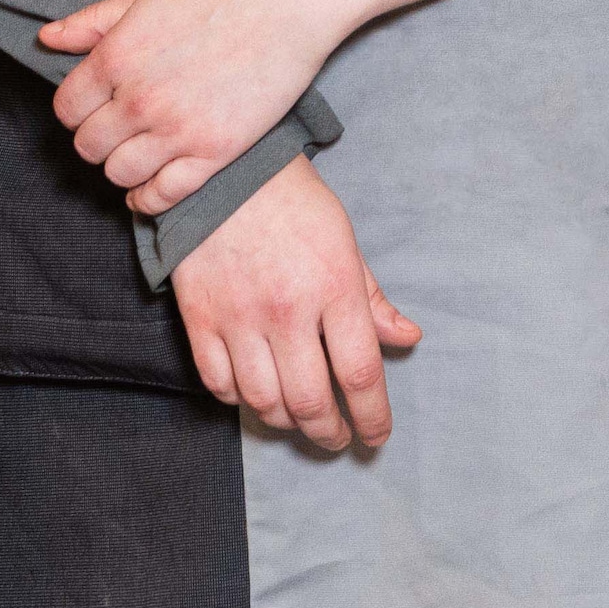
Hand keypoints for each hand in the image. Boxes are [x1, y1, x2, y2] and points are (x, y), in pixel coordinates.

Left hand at [40, 0, 356, 220]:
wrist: (286, 3)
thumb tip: (46, 39)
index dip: (77, 112)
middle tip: (118, 132)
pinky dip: (148, 199)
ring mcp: (176, 130)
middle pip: (88, 147)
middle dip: (98, 140)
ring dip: (122, 168)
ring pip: (119, 175)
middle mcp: (139, 99)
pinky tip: (149, 189)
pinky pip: (162, 195)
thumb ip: (92, 22)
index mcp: (117, 57)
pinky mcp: (213, 152)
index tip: (95, 110)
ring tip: (137, 155)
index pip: (66, 110)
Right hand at [169, 156, 421, 452]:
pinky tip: (255, 395)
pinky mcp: (200, 318)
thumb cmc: (293, 203)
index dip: (373, 416)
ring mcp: (240, 317)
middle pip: (311, 401)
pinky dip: (239, 401)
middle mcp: (288, 310)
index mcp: (334, 286)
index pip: (361, 374)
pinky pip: (219, 383)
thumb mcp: (345, 240)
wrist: (224, 169)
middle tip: (338, 437)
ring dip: (287, 423)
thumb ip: (373, 298)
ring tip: (300, 421)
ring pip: (264, 402)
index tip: (376, 436)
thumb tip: (408, 338)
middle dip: (329, 432)